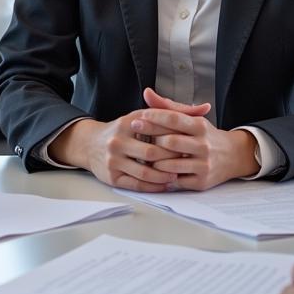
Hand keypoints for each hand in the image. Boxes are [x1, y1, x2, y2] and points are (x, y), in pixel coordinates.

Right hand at [48, 111, 187, 192]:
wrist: (90, 144)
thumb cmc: (123, 130)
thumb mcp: (142, 115)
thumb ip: (173, 111)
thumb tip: (204, 108)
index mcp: (127, 123)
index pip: (157, 130)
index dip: (174, 138)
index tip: (189, 143)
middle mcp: (117, 141)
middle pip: (152, 153)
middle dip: (171, 159)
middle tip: (186, 162)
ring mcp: (113, 160)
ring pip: (145, 172)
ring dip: (164, 176)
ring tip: (177, 175)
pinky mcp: (111, 176)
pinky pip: (137, 184)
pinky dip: (154, 186)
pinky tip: (164, 184)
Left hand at [131, 88, 257, 189]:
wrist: (234, 155)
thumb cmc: (205, 135)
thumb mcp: (191, 118)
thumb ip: (167, 107)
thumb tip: (147, 93)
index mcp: (200, 126)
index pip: (174, 119)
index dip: (154, 117)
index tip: (138, 117)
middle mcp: (204, 145)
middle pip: (170, 142)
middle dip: (152, 139)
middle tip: (137, 137)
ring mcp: (204, 165)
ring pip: (170, 164)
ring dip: (154, 161)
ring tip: (143, 155)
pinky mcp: (201, 182)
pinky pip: (176, 181)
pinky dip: (163, 176)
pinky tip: (154, 171)